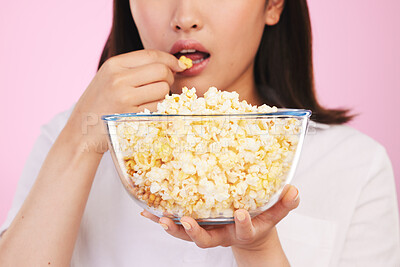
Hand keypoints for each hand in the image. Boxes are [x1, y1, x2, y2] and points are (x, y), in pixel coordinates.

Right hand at [65, 49, 186, 153]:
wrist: (81, 131)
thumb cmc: (100, 103)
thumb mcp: (109, 77)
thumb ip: (134, 68)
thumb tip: (170, 63)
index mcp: (114, 65)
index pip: (151, 55)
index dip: (170, 60)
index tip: (179, 65)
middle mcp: (119, 79)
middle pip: (161, 71)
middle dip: (170, 77)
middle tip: (166, 84)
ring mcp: (124, 98)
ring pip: (163, 89)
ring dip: (165, 95)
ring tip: (152, 99)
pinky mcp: (131, 116)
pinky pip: (158, 107)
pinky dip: (159, 108)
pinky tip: (148, 109)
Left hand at [141, 185, 298, 250]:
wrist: (249, 232)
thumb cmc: (261, 219)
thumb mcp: (275, 213)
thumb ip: (285, 203)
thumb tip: (294, 190)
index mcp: (244, 231)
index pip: (244, 230)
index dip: (243, 223)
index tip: (241, 212)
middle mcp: (221, 234)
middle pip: (205, 240)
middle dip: (195, 232)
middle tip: (186, 221)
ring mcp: (206, 231)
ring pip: (187, 235)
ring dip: (172, 228)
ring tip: (159, 218)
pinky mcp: (195, 225)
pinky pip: (176, 225)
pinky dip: (162, 220)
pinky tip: (147, 212)